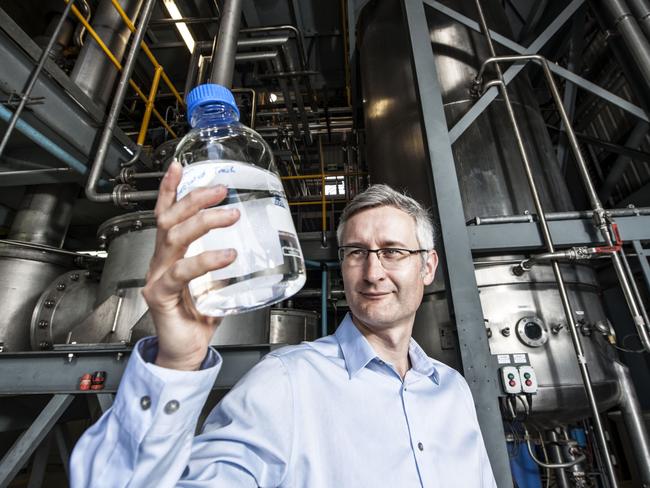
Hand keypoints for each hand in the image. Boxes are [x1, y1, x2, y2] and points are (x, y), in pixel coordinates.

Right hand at [142, 161, 239, 370]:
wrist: (184, 351)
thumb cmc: (197, 317)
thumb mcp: (214, 282)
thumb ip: (223, 263)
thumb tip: (249, 245)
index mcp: (171, 254)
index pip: (166, 214)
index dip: (171, 189)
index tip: (180, 167)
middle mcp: (161, 261)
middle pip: (170, 219)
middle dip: (194, 199)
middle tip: (221, 190)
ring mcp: (158, 276)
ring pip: (174, 238)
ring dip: (203, 222)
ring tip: (230, 215)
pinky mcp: (160, 295)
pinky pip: (180, 272)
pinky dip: (205, 261)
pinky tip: (226, 256)